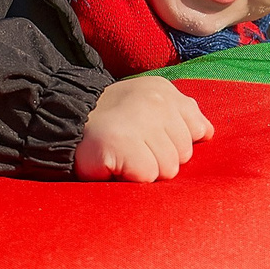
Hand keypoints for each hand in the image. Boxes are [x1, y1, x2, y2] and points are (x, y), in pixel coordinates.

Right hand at [75, 77, 213, 182]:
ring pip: (167, 169)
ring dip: (144, 170)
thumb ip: (181, 115)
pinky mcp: (121, 144)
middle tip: (131, 148)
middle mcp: (154, 102)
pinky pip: (146, 176)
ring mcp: (138, 122)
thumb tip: (207, 133)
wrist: (62, 122)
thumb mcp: (148, 106)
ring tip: (123, 156)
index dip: (173, 142)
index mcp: (163, 91)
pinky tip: (114, 164)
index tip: (148, 138)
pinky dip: (130, 177)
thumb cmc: (110, 122)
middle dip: (159, 158)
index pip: (197, 130)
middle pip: (183, 154)